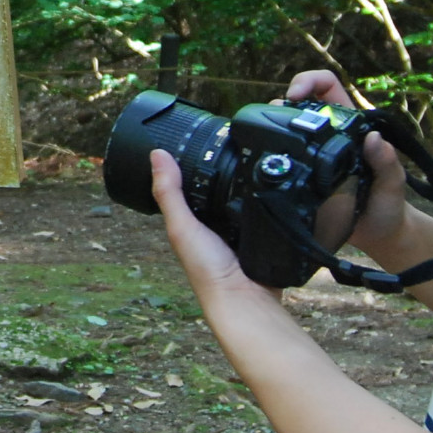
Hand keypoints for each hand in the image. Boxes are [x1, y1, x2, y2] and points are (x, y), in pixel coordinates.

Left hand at [151, 148, 278, 299]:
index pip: (190, 183)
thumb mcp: (182, 227)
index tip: (200, 134)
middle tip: (235, 141)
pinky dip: (269, 199)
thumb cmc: (207, 271)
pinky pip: (265, 210)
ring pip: (244, 197)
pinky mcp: (261, 234)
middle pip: (220, 187)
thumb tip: (157, 154)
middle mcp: (214, 224)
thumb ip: (170, 194)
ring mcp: (239, 230)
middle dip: (229, 169)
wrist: (246, 298)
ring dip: (251, 184)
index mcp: (192, 221)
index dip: (193, 160)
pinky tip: (275, 187)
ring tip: (257, 159)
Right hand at [284, 71, 407, 255]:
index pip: (328, 87)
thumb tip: (374, 138)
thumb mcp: (392, 184)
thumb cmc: (389, 207)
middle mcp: (329, 136)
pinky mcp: (301, 175)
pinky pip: (283, 156)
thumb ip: (387, 162)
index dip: (309, 82)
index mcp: (350, 128)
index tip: (295, 96)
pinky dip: (271, 151)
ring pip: (286, 128)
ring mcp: (312, 155)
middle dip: (282, 102)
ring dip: (273, 124)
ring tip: (266, 135)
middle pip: (300, 104)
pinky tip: (265, 158)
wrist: (378, 238)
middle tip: (274, 117)